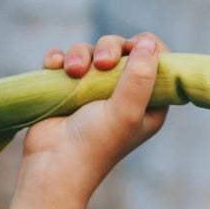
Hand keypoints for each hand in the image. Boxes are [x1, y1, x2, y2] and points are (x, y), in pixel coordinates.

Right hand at [21, 32, 168, 201]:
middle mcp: (122, 95)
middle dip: (109, 48)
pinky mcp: (66, 89)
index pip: (157, 61)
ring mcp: (92, 91)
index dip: (147, 47)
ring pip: (91, 52)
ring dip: (79, 54)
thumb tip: (147, 42)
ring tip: (73, 72)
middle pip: (121, 49)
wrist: (52, 166)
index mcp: (146, 104)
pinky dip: (59, 59)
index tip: (134, 48)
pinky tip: (55, 68)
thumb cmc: (94, 145)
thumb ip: (141, 76)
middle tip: (102, 64)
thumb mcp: (126, 112)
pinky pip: (64, 59)